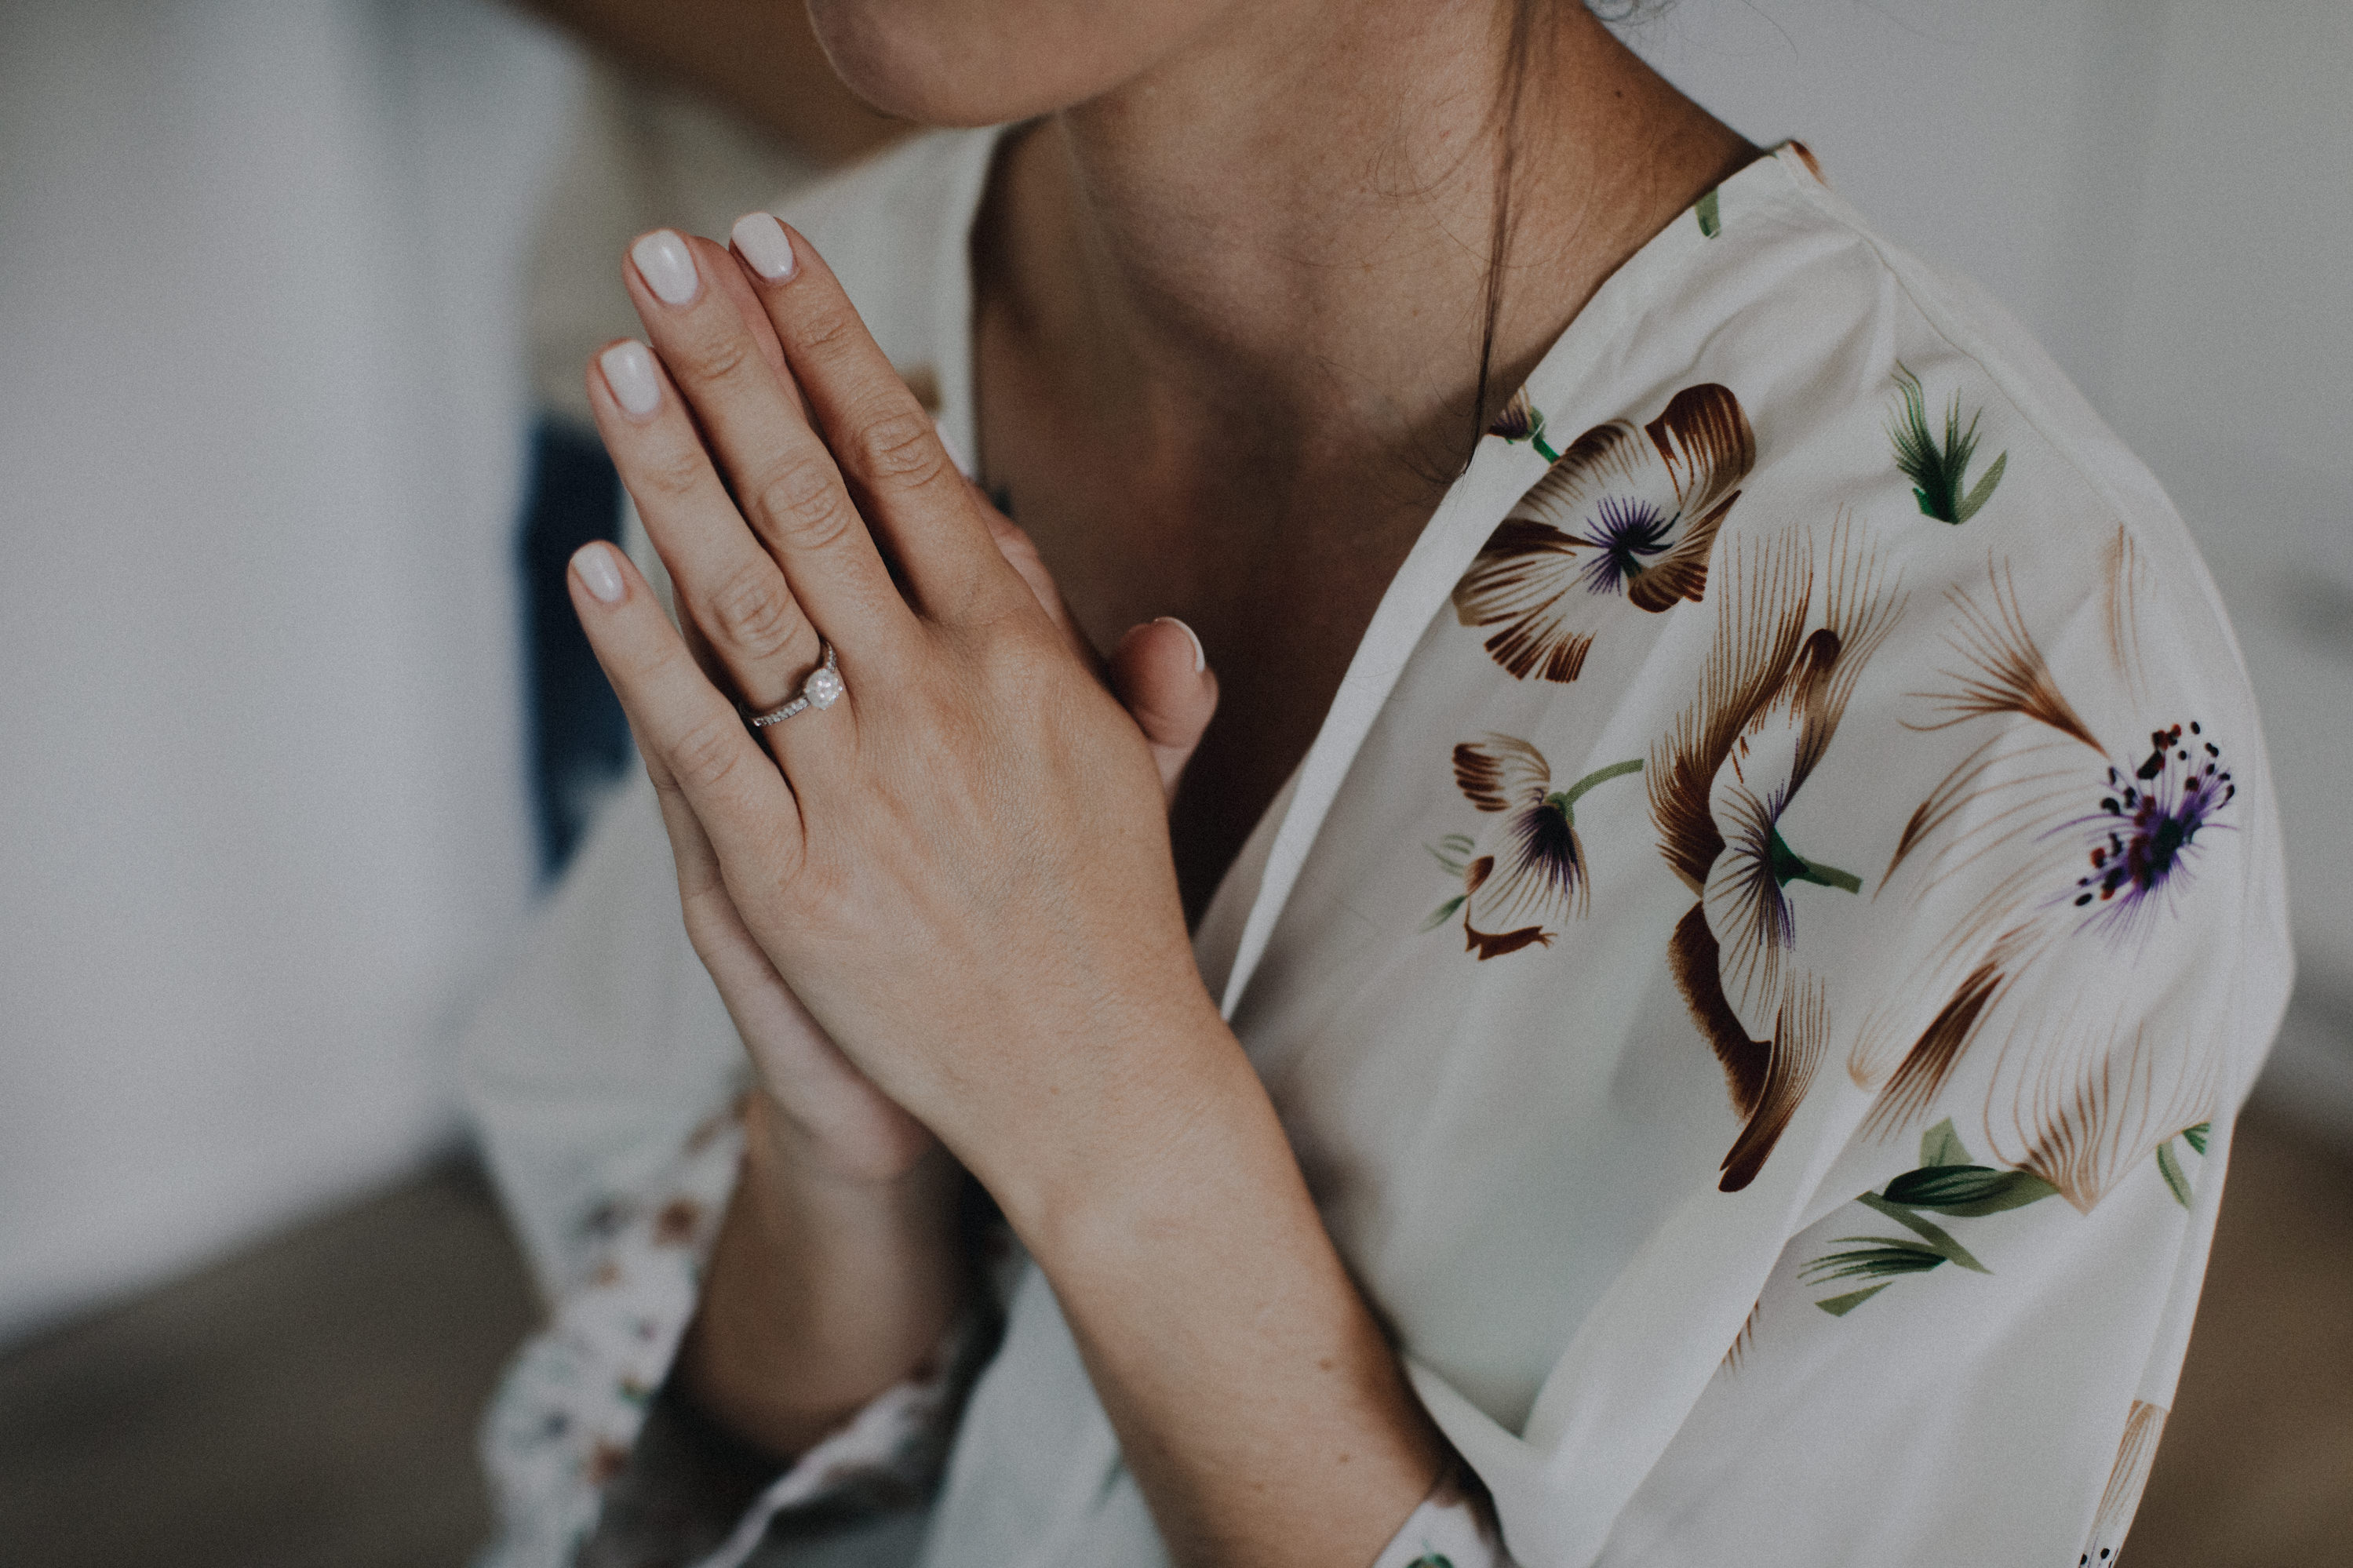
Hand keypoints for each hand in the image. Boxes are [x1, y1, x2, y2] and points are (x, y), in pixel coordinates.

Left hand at [575, 220, 1442, 1560]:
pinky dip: (642, 648)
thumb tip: (1143, 610)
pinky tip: (592, 561)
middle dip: (735, 365)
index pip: (913, 469)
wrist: (1089, 1085)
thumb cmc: (1108, 922)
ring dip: (672, 468)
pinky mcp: (790, 880)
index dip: (840, 354)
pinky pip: (700, 741)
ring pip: (746, 597)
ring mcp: (857, 788)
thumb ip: (1136, 683)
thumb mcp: (1138, 781)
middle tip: (669, 255)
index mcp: (1024, 661)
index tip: (782, 259)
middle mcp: (939, 702)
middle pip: (814, 499)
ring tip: (613, 362)